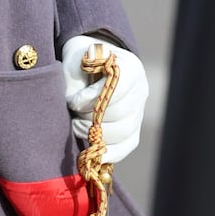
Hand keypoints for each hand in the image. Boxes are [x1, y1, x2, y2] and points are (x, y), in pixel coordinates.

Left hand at [61, 35, 148, 163]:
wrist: (89, 66)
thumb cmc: (80, 63)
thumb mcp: (75, 65)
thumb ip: (76, 85)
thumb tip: (78, 107)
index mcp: (130, 67)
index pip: (117, 88)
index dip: (92, 99)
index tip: (73, 102)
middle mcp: (140, 90)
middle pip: (120, 113)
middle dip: (91, 118)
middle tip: (74, 115)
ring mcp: (139, 111)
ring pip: (123, 132)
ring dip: (96, 134)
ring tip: (77, 125)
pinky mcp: (134, 129)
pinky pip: (126, 146)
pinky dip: (109, 152)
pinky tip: (93, 151)